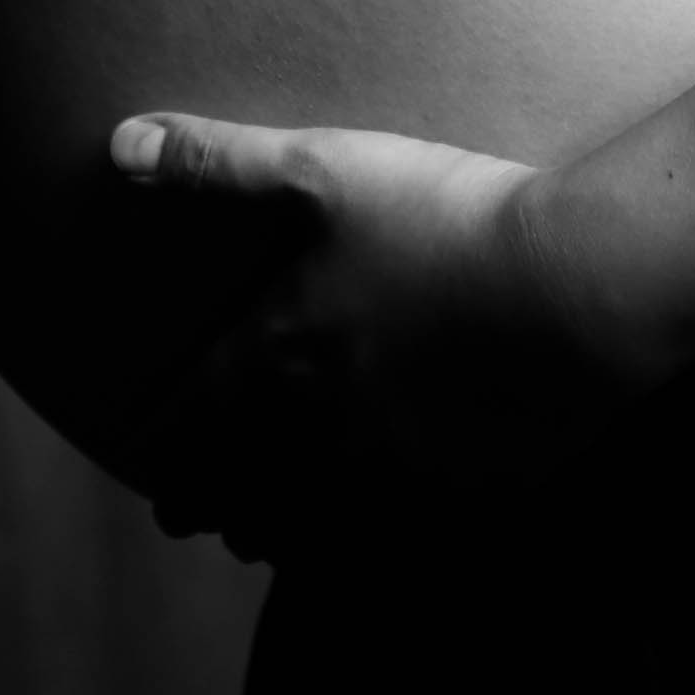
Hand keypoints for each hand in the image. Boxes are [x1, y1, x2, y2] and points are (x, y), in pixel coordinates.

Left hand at [110, 111, 647, 558]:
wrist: (574, 290)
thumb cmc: (441, 220)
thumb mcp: (321, 168)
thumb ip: (217, 160)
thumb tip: (119, 143)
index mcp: (274, 361)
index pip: (185, 421)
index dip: (154, 441)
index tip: (139, 455)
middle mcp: (315, 438)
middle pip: (232, 494)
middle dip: (200, 500)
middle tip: (182, 508)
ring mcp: (387, 479)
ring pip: (299, 534)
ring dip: (266, 530)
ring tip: (254, 530)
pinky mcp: (454, 500)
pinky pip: (378, 550)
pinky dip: (349, 549)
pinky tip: (357, 535)